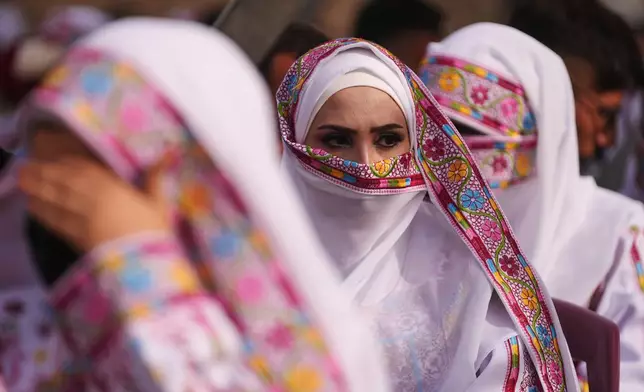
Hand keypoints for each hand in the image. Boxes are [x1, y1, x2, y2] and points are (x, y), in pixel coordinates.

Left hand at [18, 157, 168, 251]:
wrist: (142, 263)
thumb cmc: (154, 231)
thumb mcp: (159, 203)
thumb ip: (156, 178)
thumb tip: (167, 155)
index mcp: (111, 187)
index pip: (83, 170)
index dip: (68, 163)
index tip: (57, 158)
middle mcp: (90, 199)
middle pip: (62, 182)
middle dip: (43, 172)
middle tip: (26, 165)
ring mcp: (80, 218)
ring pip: (54, 198)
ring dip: (36, 188)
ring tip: (23, 180)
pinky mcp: (74, 237)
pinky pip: (54, 220)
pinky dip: (42, 212)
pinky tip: (32, 206)